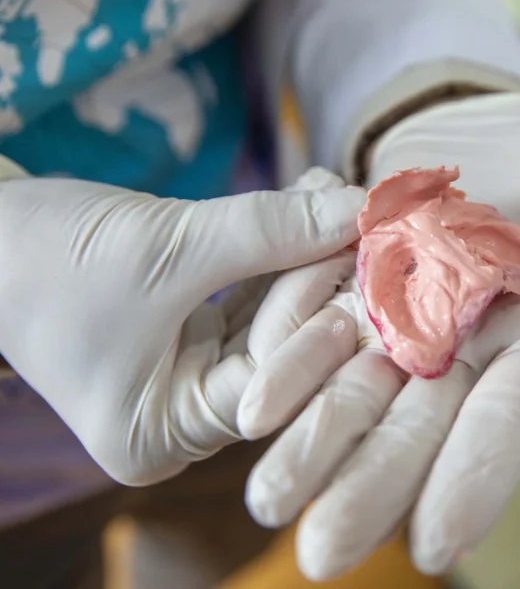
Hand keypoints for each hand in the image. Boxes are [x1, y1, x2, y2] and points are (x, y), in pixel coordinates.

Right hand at [0, 169, 363, 484]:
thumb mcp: (168, 244)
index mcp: (162, 432)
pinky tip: (308, 200)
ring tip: (338, 197)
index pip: (270, 380)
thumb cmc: (47, 256)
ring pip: (269, 319)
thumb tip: (360, 207)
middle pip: (278, 352)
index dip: (315, 314)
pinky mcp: (189, 336)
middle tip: (362, 222)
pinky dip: (274, 254)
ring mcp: (187, 377)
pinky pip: (247, 299)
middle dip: (315, 279)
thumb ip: (269, 229)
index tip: (358, 253)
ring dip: (302, 255)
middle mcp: (181, 418)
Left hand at [239, 93, 519, 579]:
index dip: (476, 479)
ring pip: (357, 389)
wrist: (492, 130)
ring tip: (265, 497)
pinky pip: (322, 322)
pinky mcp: (358, 281)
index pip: (508, 423)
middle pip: (417, 426)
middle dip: (370, 486)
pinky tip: (251, 402)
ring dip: (311, 441)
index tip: (437, 545)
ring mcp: (406, 317)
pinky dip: (290, 360)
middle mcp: (466, 348)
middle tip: (321, 554)